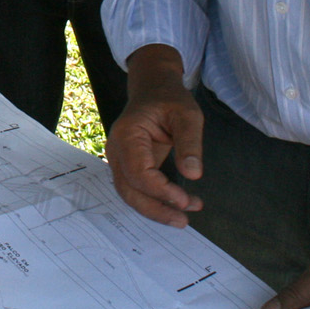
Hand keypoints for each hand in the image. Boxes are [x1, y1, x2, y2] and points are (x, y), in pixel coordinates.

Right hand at [105, 45, 203, 226]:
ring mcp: (118, 159)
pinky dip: (153, 201)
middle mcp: (116, 149)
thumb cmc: (169, 98)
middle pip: (129, 190)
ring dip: (155, 209)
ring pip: (130, 194)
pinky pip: (135, 189)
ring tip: (183, 217)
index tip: (185, 199)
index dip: (161, 191)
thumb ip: (189, 143)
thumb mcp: (187, 115)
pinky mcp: (126, 166)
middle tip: (184, 220)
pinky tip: (174, 205)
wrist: (153, 89)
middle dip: (156, 209)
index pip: (139, 173)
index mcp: (128, 134)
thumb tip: (193, 175)